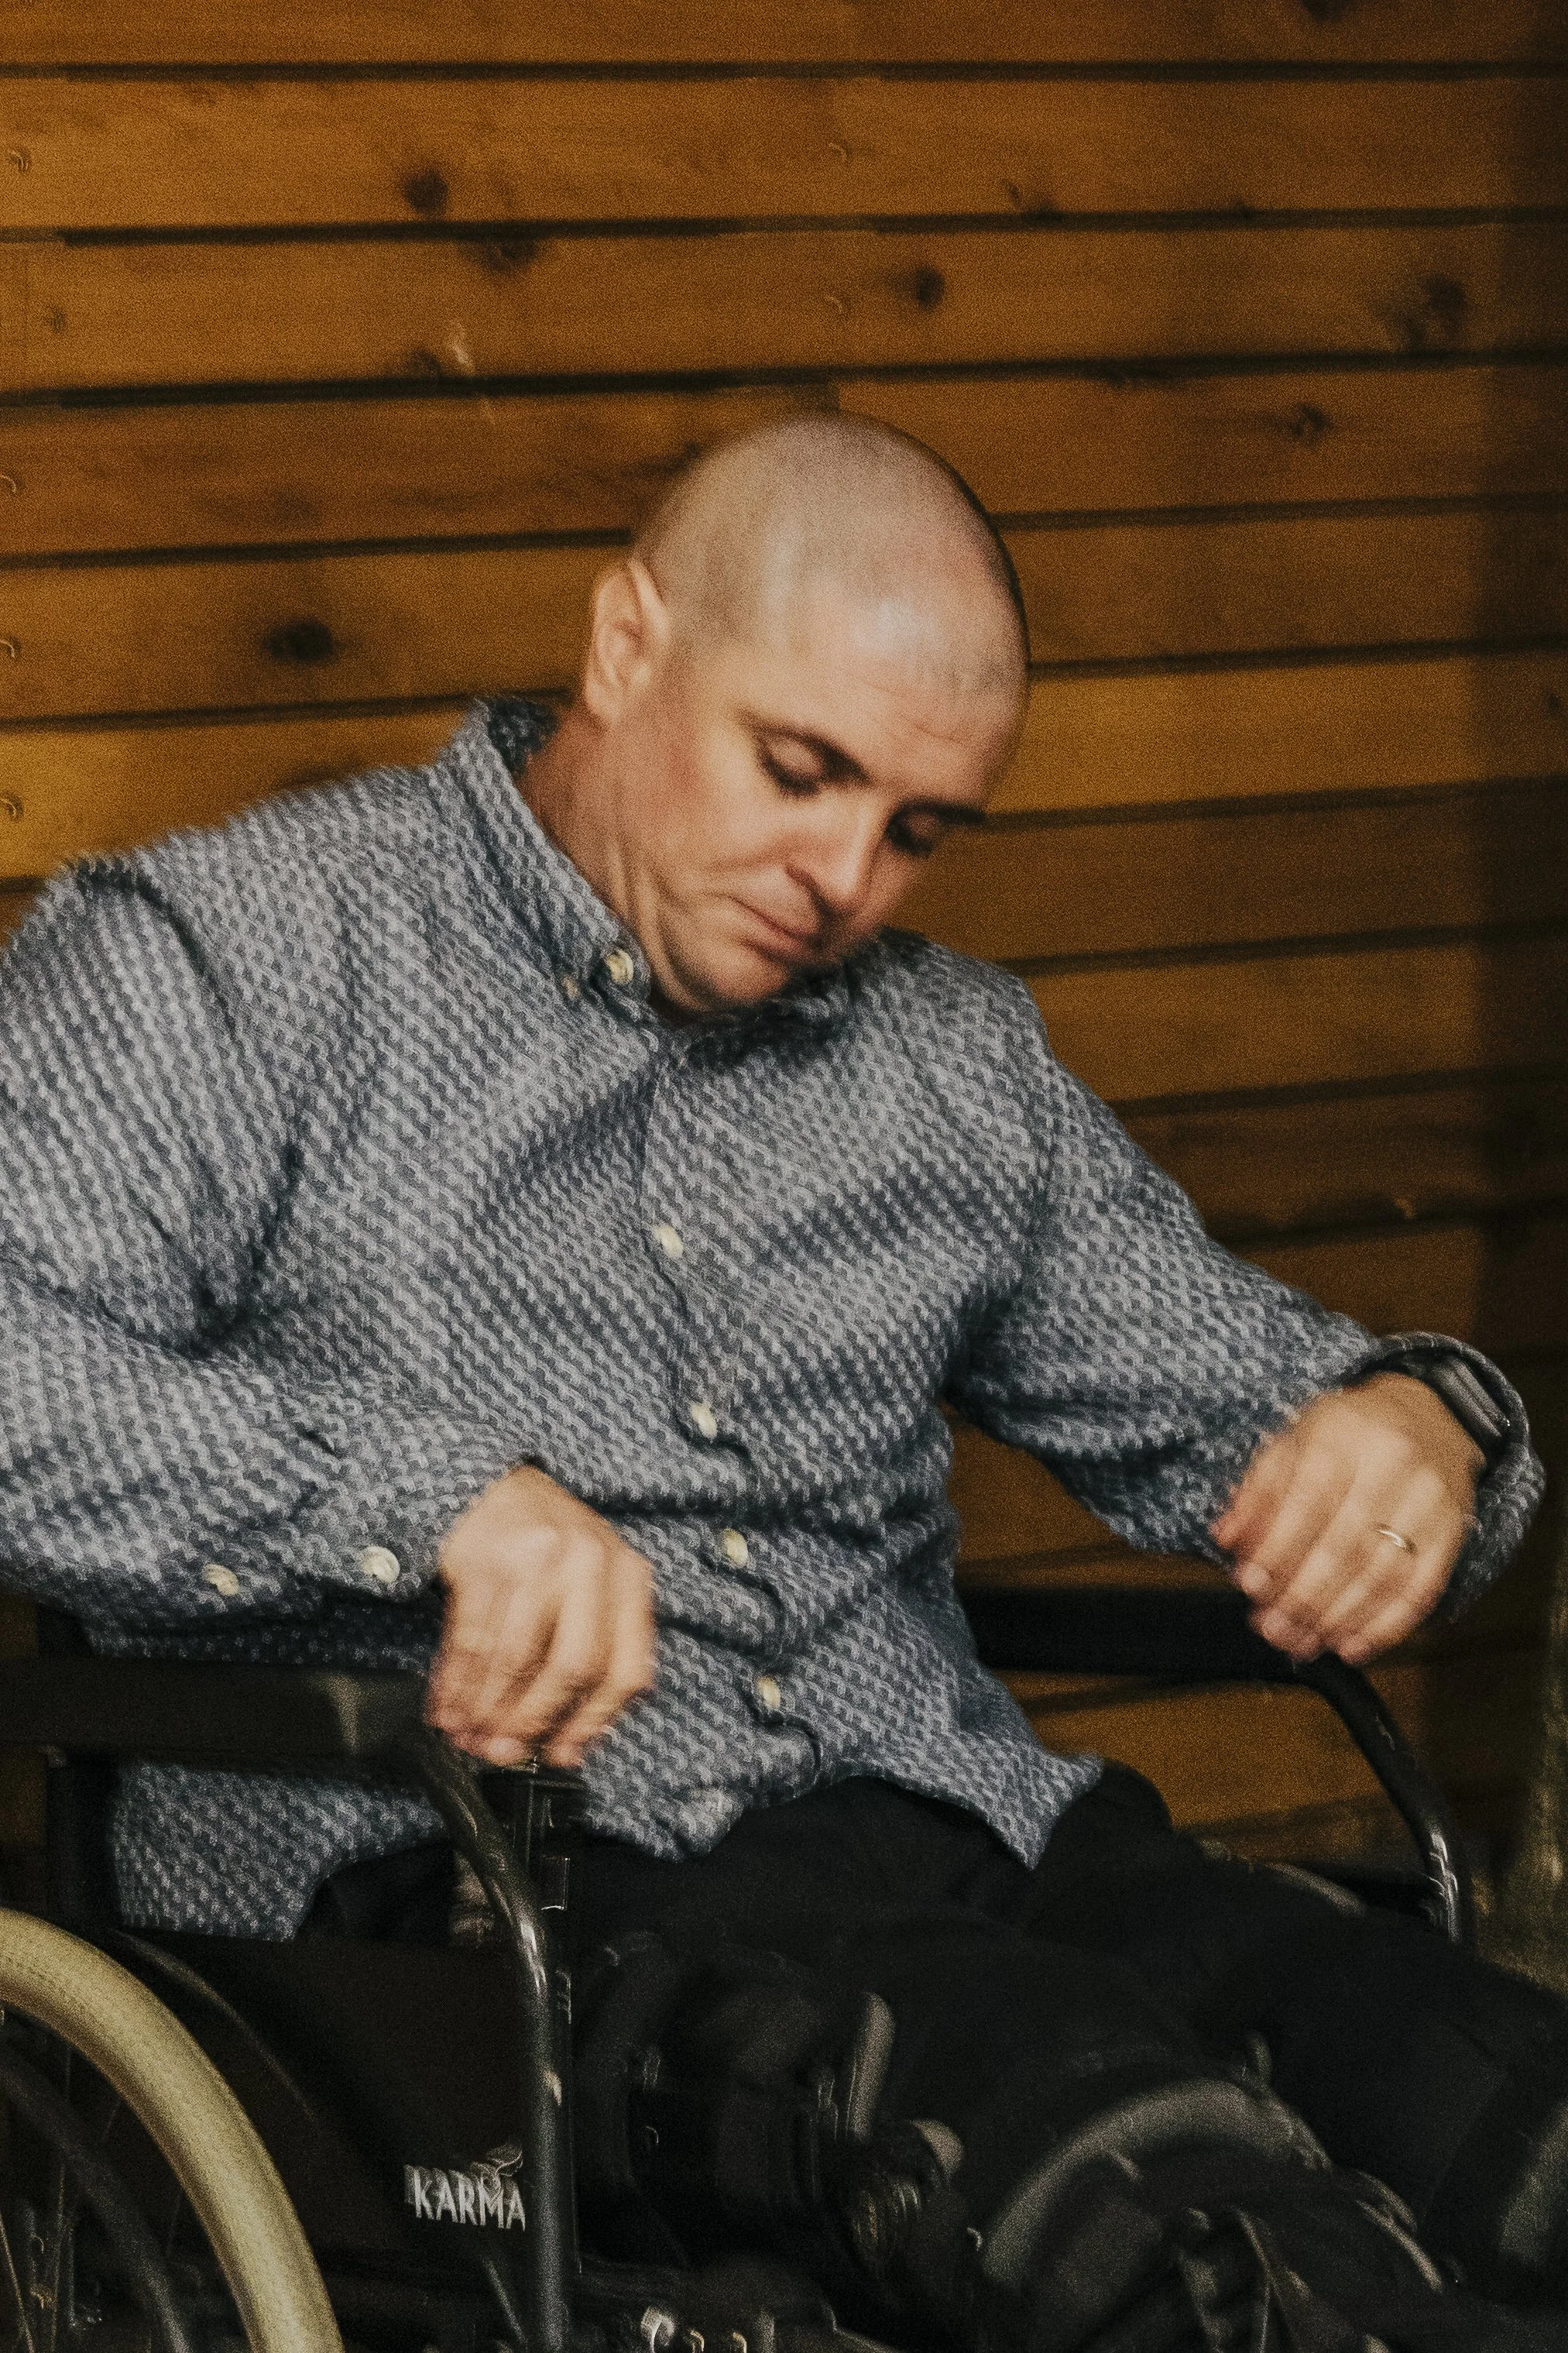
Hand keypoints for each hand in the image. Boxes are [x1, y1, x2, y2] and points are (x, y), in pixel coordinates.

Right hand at [428, 1465, 655, 1766]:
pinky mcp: (484, 1561)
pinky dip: (456, 1685)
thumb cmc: (548, 1546)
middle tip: (505, 1751)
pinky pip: (470, 1642)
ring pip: (515, 1660)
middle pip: (571, 1667)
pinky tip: (447, 1708)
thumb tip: (577, 1734)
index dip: (592, 1721)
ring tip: (470, 1735)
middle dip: (533, 1720)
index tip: (564, 1753)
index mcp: (628, 1577)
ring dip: (487, 1710)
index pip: (625, 1668)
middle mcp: (589, 1564)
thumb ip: (599, 1645)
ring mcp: (537, 1559)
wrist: (491, 1487)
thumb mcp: (595, 1583)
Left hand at [1210, 1374, 1482, 1664]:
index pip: (1307, 1502)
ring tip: (1301, 1642)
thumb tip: (1228, 1539)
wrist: (1432, 1414)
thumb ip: (1259, 1490)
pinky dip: (1385, 1627)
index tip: (1249, 1585)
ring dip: (1337, 1619)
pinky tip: (1352, 1646)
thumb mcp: (1295, 1440)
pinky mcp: (1453, 1532)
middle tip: (1271, 1628)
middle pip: (1345, 1545)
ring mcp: (1428, 1501)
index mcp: (1342, 1435)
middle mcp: (1391, 1465)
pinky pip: (1421, 1589)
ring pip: (1382, 1574)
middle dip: (1303, 1596)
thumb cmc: (1348, 1433)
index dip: (1277, 1549)